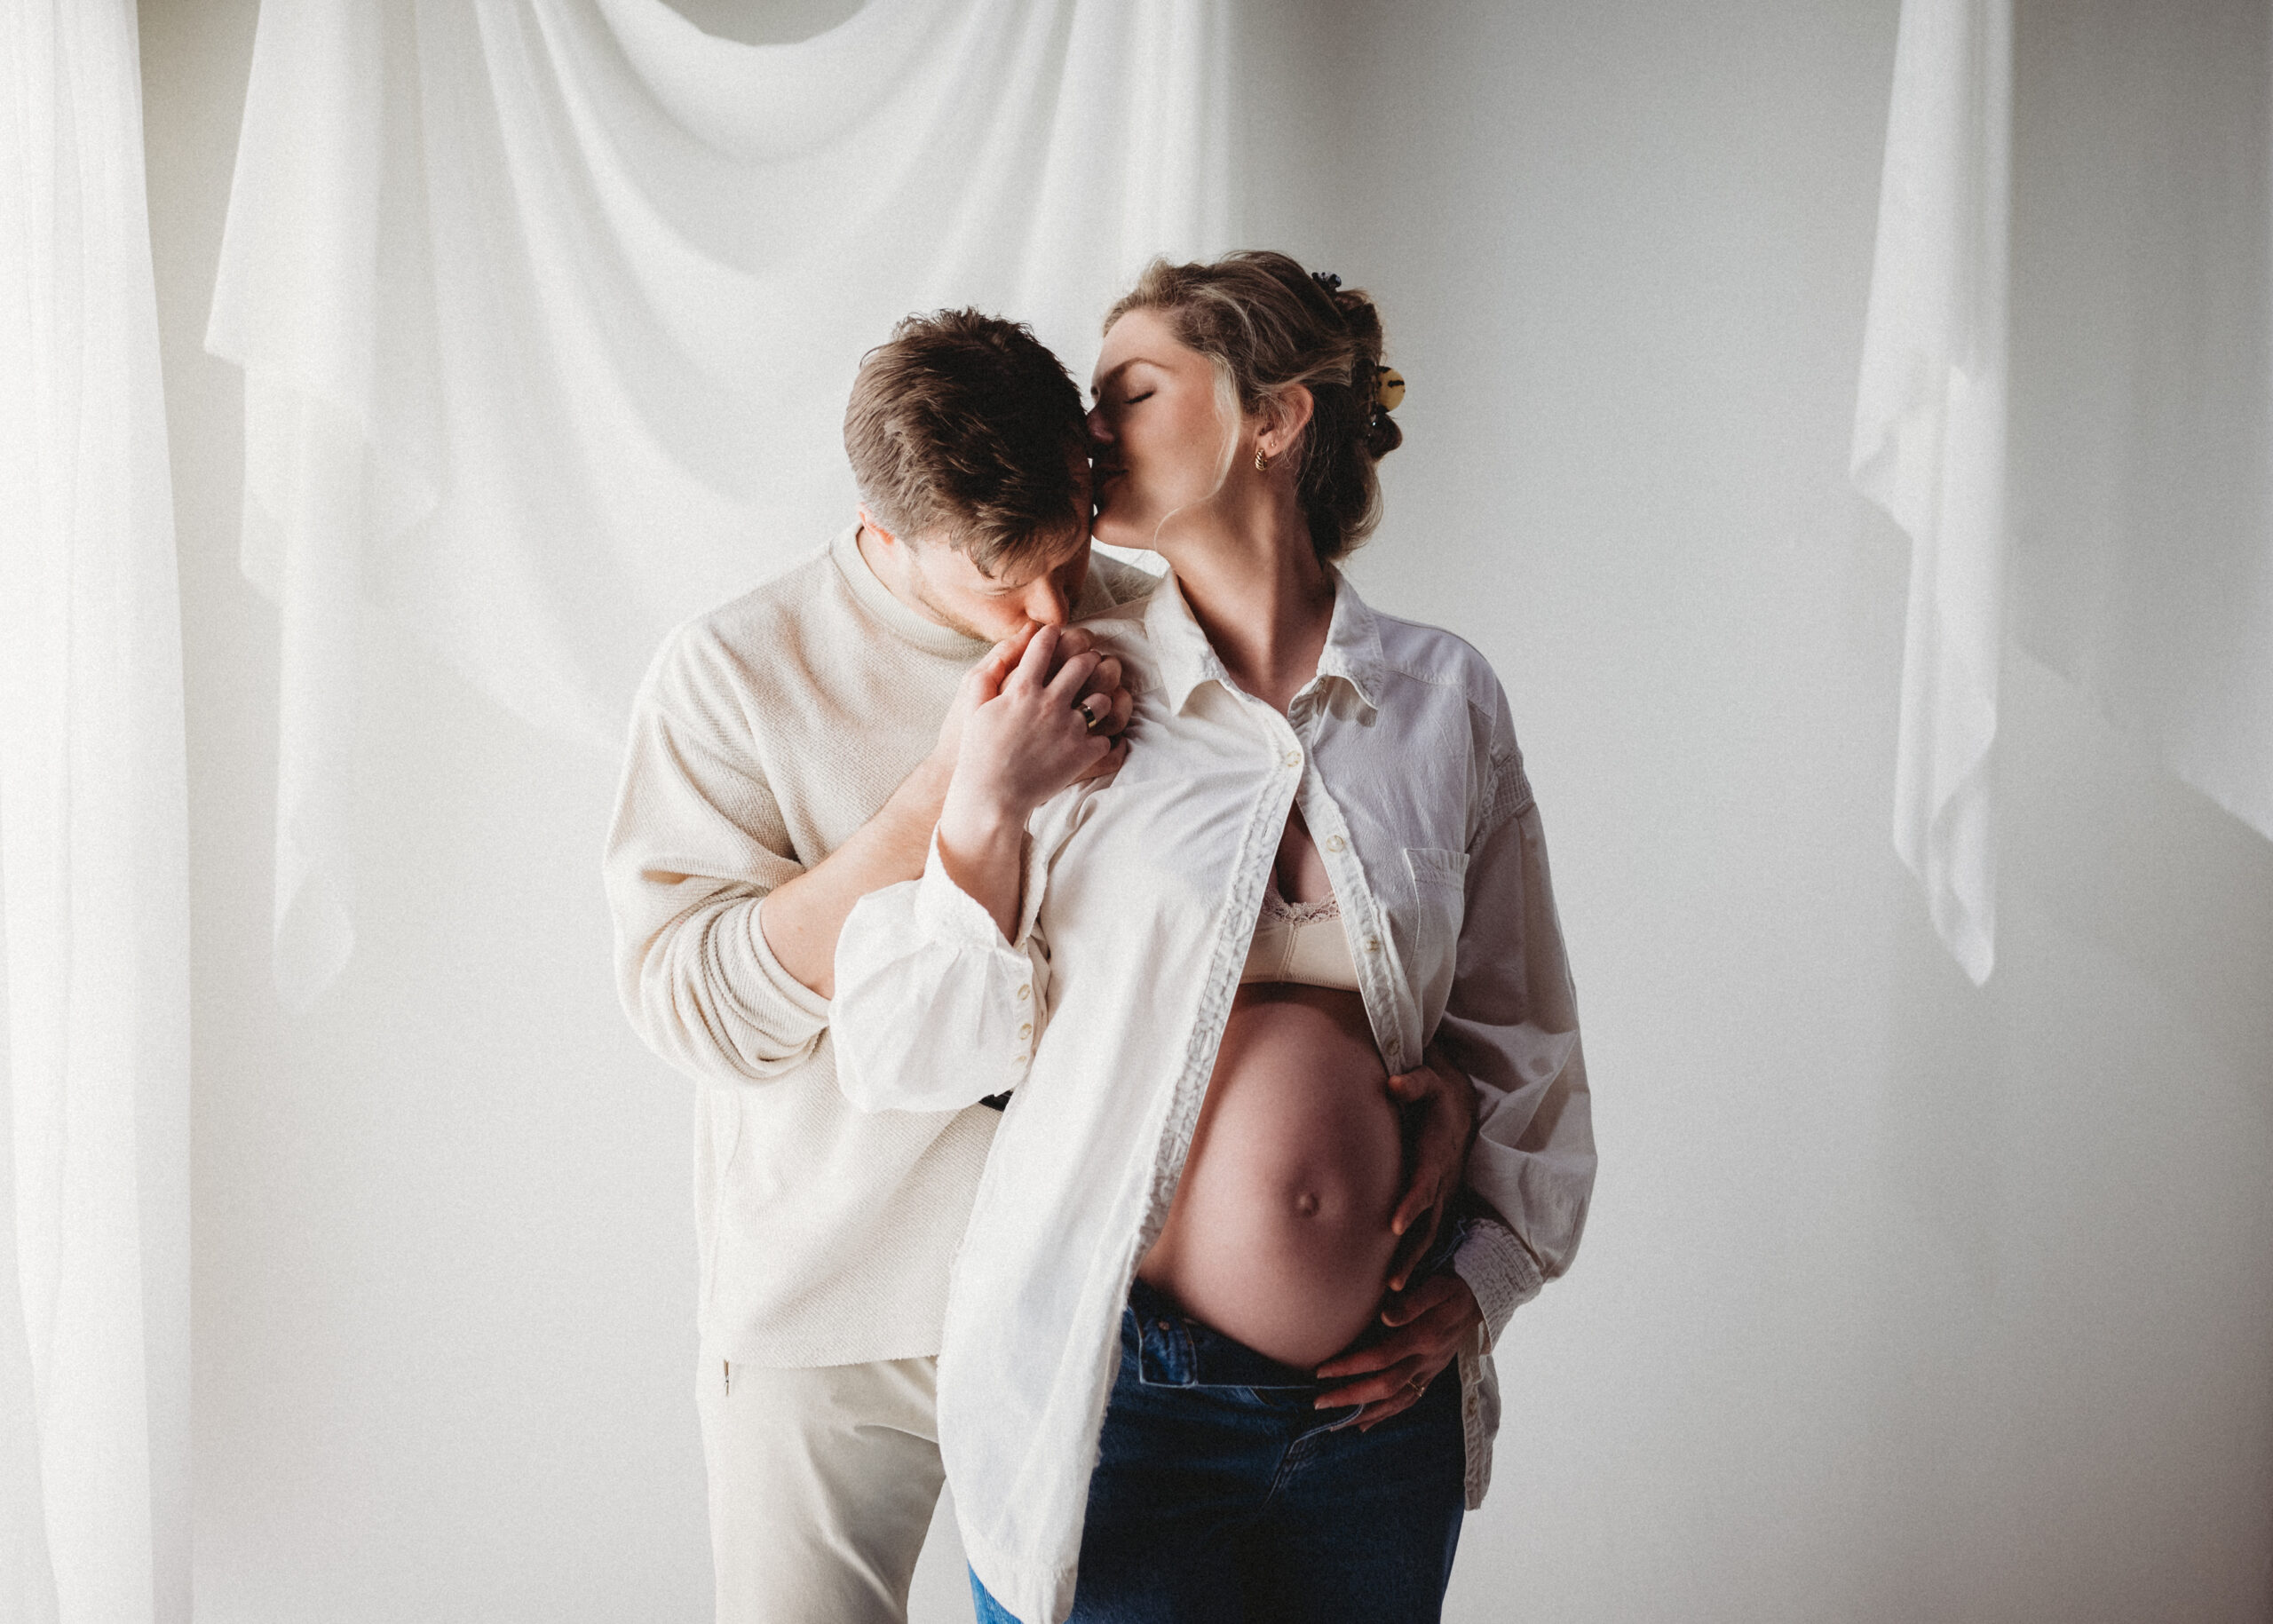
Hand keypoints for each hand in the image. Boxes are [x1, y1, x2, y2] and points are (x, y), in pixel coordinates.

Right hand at [939, 624, 1125, 840]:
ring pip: (1102, 699)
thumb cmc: (977, 752)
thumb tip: (1010, 645)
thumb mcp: (972, 706)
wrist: (991, 796)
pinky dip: (1103, 739)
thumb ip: (989, 672)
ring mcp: (1069, 729)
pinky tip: (1097, 738)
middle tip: (1087, 659)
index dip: (1051, 634)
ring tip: (1095, 700)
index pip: (1043, 647)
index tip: (1055, 633)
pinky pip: (1106, 739)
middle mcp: (1050, 704)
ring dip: (1100, 696)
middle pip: (1082, 665)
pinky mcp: (1082, 755)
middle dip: (1087, 657)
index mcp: (1023, 690)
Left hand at [1313, 1272, 1482, 1430]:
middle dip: (1350, 1397)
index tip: (1321, 1370)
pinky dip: (1385, 1415)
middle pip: (1385, 1386)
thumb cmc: (1452, 1285)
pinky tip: (1365, 1425)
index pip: (1381, 1357)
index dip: (1350, 1366)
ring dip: (1365, 1414)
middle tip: (1318, 1403)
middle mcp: (1426, 1360)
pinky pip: (1408, 1402)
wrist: (1480, 1298)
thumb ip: (1413, 1301)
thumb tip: (1387, 1316)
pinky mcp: (1431, 1375)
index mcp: (1424, 1337)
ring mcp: (1430, 1371)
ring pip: (1396, 1401)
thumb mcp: (1437, 1285)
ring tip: (1335, 1423)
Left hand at [1382, 1041, 1476, 1291]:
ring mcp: (1445, 1196)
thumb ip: (1413, 1082)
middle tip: (1392, 1283)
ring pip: (1429, 1236)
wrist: (1462, 1105)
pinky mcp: (1440, 1204)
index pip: (1424, 1183)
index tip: (1393, 1225)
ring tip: (1391, 1294)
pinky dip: (1416, 1259)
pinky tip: (1396, 1284)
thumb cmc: (1438, 1093)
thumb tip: (1393, 1083)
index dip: (1411, 1204)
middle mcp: (1444, 1182)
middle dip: (1411, 1252)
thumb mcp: (1429, 1079)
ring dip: (1413, 1264)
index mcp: (1437, 1155)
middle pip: (1428, 1223)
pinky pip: (1428, 1235)